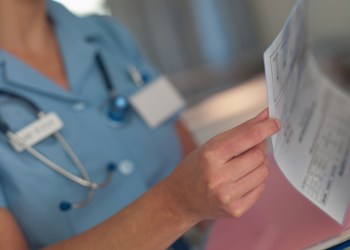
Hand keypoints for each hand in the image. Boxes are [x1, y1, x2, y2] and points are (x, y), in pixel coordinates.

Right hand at [165, 109, 279, 221]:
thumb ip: (240, 131)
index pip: (247, 138)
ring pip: (263, 172)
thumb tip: (264, 116)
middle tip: (252, 147)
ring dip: (259, 165)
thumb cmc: (195, 168)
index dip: (265, 128)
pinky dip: (256, 180)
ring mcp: (227, 196)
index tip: (274, 122)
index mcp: (210, 156)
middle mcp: (218, 177)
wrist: (181, 199)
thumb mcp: (211, 145)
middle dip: (259, 148)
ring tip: (244, 165)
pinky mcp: (235, 209)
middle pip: (258, 156)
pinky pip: (261, 188)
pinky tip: (242, 179)